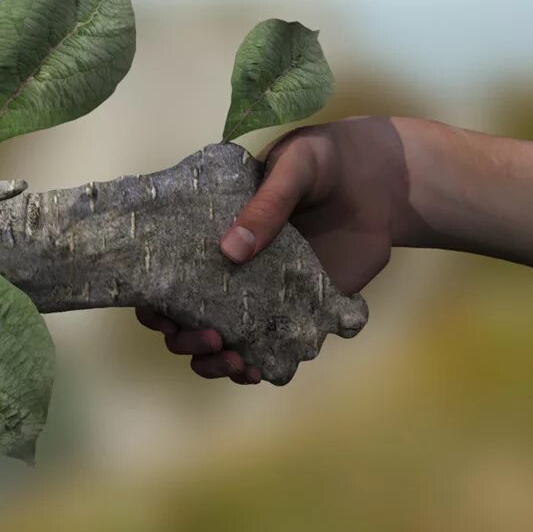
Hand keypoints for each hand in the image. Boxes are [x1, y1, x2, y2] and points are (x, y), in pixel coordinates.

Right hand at [136, 116, 411, 382]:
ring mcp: (261, 295)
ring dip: (215, 362)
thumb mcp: (294, 166)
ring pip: (221, 343)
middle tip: (209, 336)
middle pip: (184, 320)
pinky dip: (258, 366)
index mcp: (210, 232)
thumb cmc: (324, 162)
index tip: (161, 311)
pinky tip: (259, 369)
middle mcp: (228, 270)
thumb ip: (266, 204)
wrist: (379, 182)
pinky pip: (270, 348)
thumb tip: (230, 251)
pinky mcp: (298, 311)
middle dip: (184, 339)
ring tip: (234, 360)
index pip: (165, 273)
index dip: (153, 299)